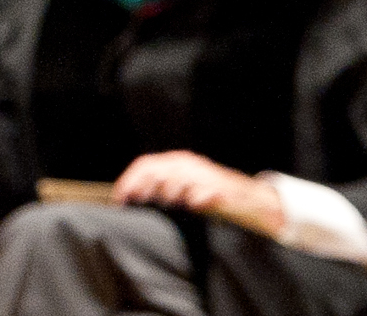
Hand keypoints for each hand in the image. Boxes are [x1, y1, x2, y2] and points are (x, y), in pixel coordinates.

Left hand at [112, 150, 282, 236]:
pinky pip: (200, 194)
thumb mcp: (181, 188)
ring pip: (175, 181)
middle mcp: (185, 163)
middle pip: (155, 170)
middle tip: (136, 202)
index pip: (145, 165)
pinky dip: (195, 200)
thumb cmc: (209, 194)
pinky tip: (193, 206)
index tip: (119, 199)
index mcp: (175, 161)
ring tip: (169, 205)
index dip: (129, 180)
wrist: (247, 198)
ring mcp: (201, 174)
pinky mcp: (217, 188)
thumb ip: (160, 188)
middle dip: (141, 187)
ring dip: (168, 194)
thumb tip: (132, 196)